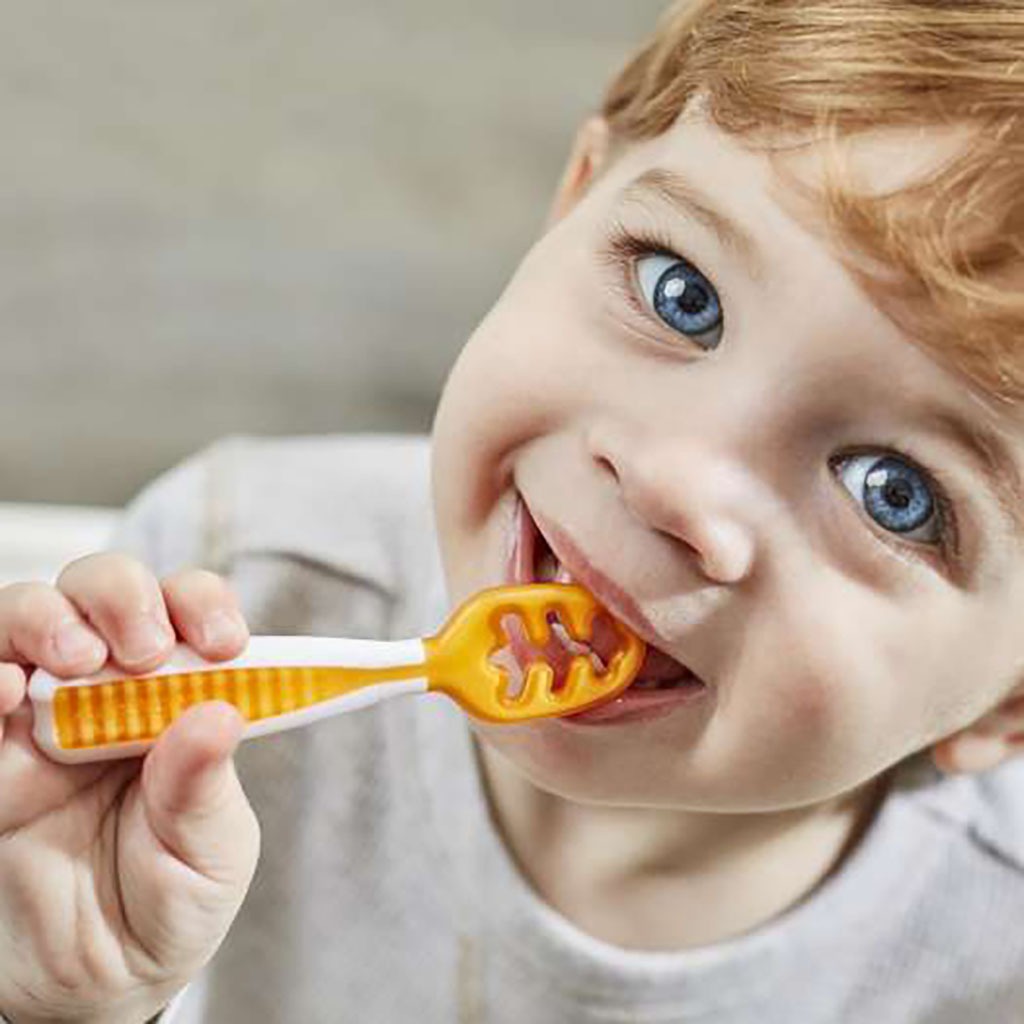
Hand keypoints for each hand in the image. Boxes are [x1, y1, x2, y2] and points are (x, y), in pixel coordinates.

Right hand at [0, 554, 258, 1023]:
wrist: (82, 991)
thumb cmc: (162, 908)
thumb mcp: (208, 859)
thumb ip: (205, 792)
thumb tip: (216, 713)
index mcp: (176, 703)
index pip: (187, 616)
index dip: (202, 606)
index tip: (223, 642)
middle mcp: (104, 694)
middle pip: (102, 592)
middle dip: (122, 596)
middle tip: (142, 649)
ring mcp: (32, 719)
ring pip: (26, 617)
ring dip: (49, 619)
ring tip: (77, 663)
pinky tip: (5, 690)